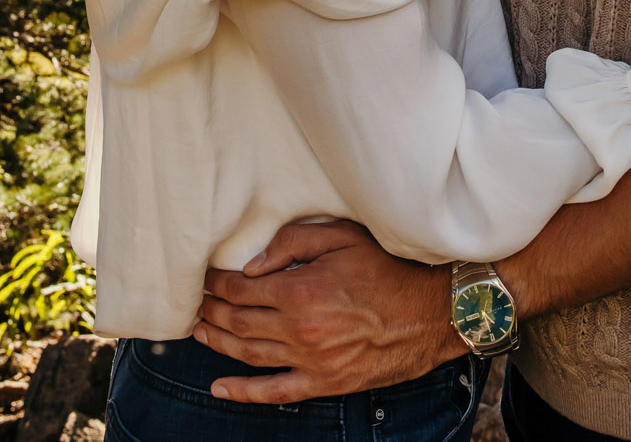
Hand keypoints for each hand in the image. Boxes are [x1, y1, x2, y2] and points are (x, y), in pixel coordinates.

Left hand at [195, 219, 465, 401]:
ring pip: (248, 355)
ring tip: (199, 330)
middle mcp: (299, 329)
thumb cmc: (389, 267)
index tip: (206, 275)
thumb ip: (293, 241)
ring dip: (218, 343)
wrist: (433, 311)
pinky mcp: (326, 383)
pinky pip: (275, 392)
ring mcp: (311, 361)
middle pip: (238, 321)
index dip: (218, 281)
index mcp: (300, 290)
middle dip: (212, 309)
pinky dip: (243, 392)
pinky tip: (219, 388)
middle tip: (197, 300)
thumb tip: (252, 263)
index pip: (241, 287)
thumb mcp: (343, 236)